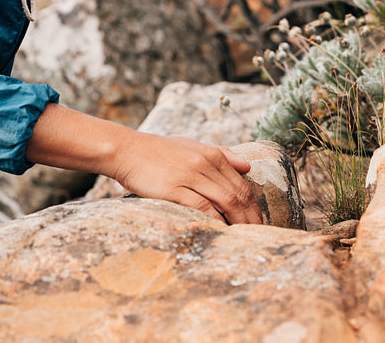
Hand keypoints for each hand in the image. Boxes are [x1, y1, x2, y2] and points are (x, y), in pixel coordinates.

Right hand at [105, 130, 262, 224]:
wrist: (127, 150)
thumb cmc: (159, 151)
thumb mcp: (192, 145)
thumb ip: (221, 154)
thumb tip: (247, 167)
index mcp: (212, 155)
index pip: (242, 185)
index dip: (253, 207)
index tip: (257, 223)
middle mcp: (205, 164)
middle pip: (238, 195)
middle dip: (251, 219)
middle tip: (257, 237)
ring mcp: (190, 176)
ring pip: (224, 201)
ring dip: (238, 223)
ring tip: (243, 239)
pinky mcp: (173, 189)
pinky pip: (202, 207)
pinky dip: (215, 221)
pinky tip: (221, 232)